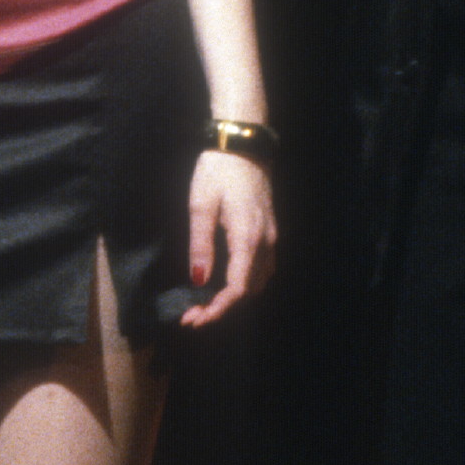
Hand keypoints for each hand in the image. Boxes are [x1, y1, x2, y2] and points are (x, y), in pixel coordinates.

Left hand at [174, 149, 279, 328]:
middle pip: (249, 290)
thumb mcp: (200, 206)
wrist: (243, 144)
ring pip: (259, 281)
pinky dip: (245, 282)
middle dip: (222, 308)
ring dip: (235, 298)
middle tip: (193, 315)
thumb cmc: (218, 171)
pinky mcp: (269, 230)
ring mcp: (271, 237)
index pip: (237, 289)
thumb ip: (200, 246)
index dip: (217, 310)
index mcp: (247, 239)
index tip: (194, 320)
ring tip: (205, 304)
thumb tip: (198, 281)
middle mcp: (266, 243)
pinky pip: (263, 267)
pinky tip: (225, 282)